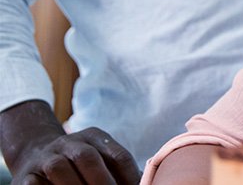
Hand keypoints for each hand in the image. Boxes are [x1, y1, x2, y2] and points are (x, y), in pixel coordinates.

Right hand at [1, 101, 140, 184]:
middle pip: (87, 157)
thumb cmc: (79, 163)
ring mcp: (46, 157)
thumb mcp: (101, 158)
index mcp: (95, 137)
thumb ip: (118, 171)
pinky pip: (34, 183)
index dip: (129, 175)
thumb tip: (143, 184)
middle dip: (102, 181)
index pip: (118, 155)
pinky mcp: (26, 175)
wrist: (36, 153)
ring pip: (58, 168)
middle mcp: (69, 143)